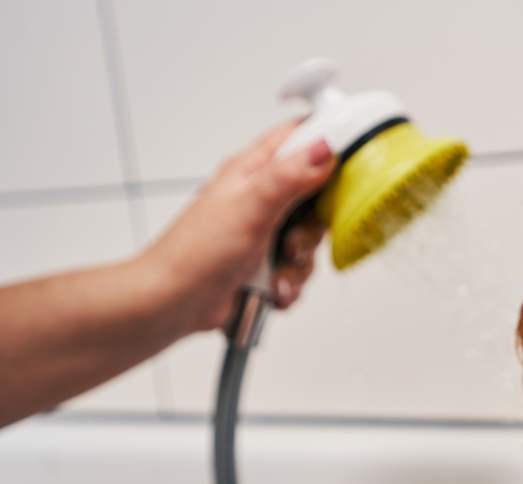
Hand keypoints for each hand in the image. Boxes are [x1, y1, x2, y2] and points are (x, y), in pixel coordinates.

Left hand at [138, 123, 337, 334]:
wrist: (173, 305)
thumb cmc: (194, 254)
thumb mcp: (248, 208)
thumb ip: (289, 178)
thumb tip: (324, 148)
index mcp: (253, 172)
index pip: (300, 140)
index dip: (328, 144)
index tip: (349, 164)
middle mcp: (262, 199)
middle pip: (317, 197)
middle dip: (315, 227)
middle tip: (293, 239)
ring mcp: (265, 233)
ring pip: (310, 240)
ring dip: (300, 264)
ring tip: (276, 273)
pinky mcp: (268, 264)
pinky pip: (299, 271)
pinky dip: (291, 285)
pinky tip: (272, 290)